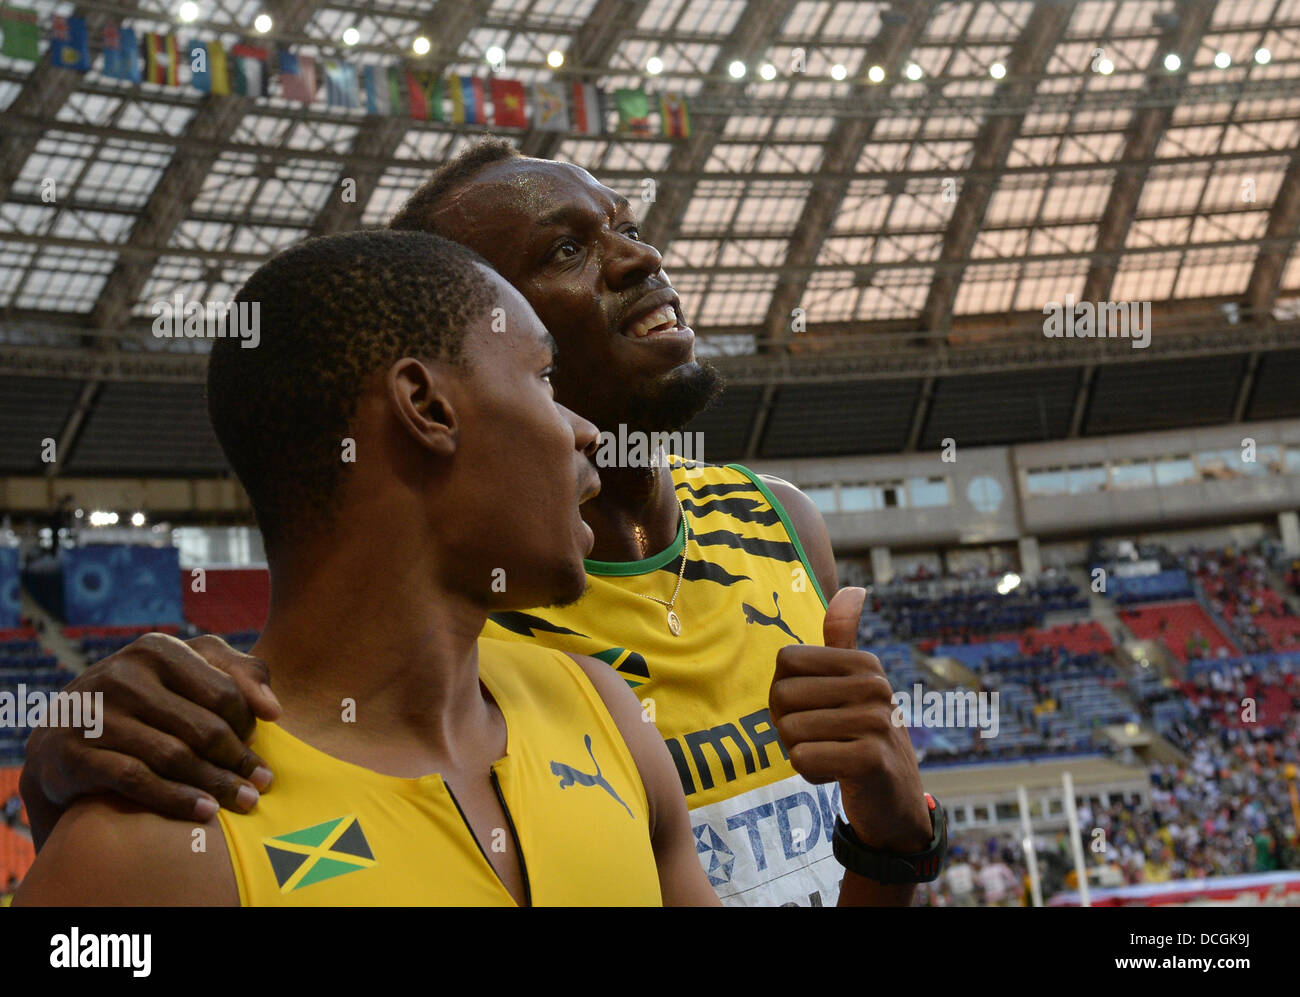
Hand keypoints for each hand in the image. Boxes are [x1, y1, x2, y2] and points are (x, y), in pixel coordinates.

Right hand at [21, 633, 280, 848]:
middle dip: (239, 760)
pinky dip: (176, 799)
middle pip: (203, 728)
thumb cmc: (146, 700)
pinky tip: (205, 813)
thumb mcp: (189, 671)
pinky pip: (137, 780)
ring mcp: (94, 713)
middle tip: (262, 783)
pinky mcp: (72, 752)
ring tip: (245, 802)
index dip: (248, 724)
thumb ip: (240, 674)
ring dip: (216, 784)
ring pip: (174, 756)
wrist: (64, 733)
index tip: (260, 746)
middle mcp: (123, 675)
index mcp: (157, 649)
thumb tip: (274, 710)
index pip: (224, 692)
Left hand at [769, 587, 930, 852]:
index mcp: (864, 663)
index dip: (786, 692)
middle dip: (789, 726)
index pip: (786, 661)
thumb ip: (844, 639)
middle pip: (783, 695)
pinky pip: (803, 759)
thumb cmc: (861, 736)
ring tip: (833, 755)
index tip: (814, 710)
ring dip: (801, 751)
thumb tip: (854, 588)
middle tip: (823, 739)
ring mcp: (876, 722)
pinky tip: (838, 775)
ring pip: (790, 731)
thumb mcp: (854, 684)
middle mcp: (874, 686)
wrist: (895, 800)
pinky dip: (810, 773)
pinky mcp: (871, 760)